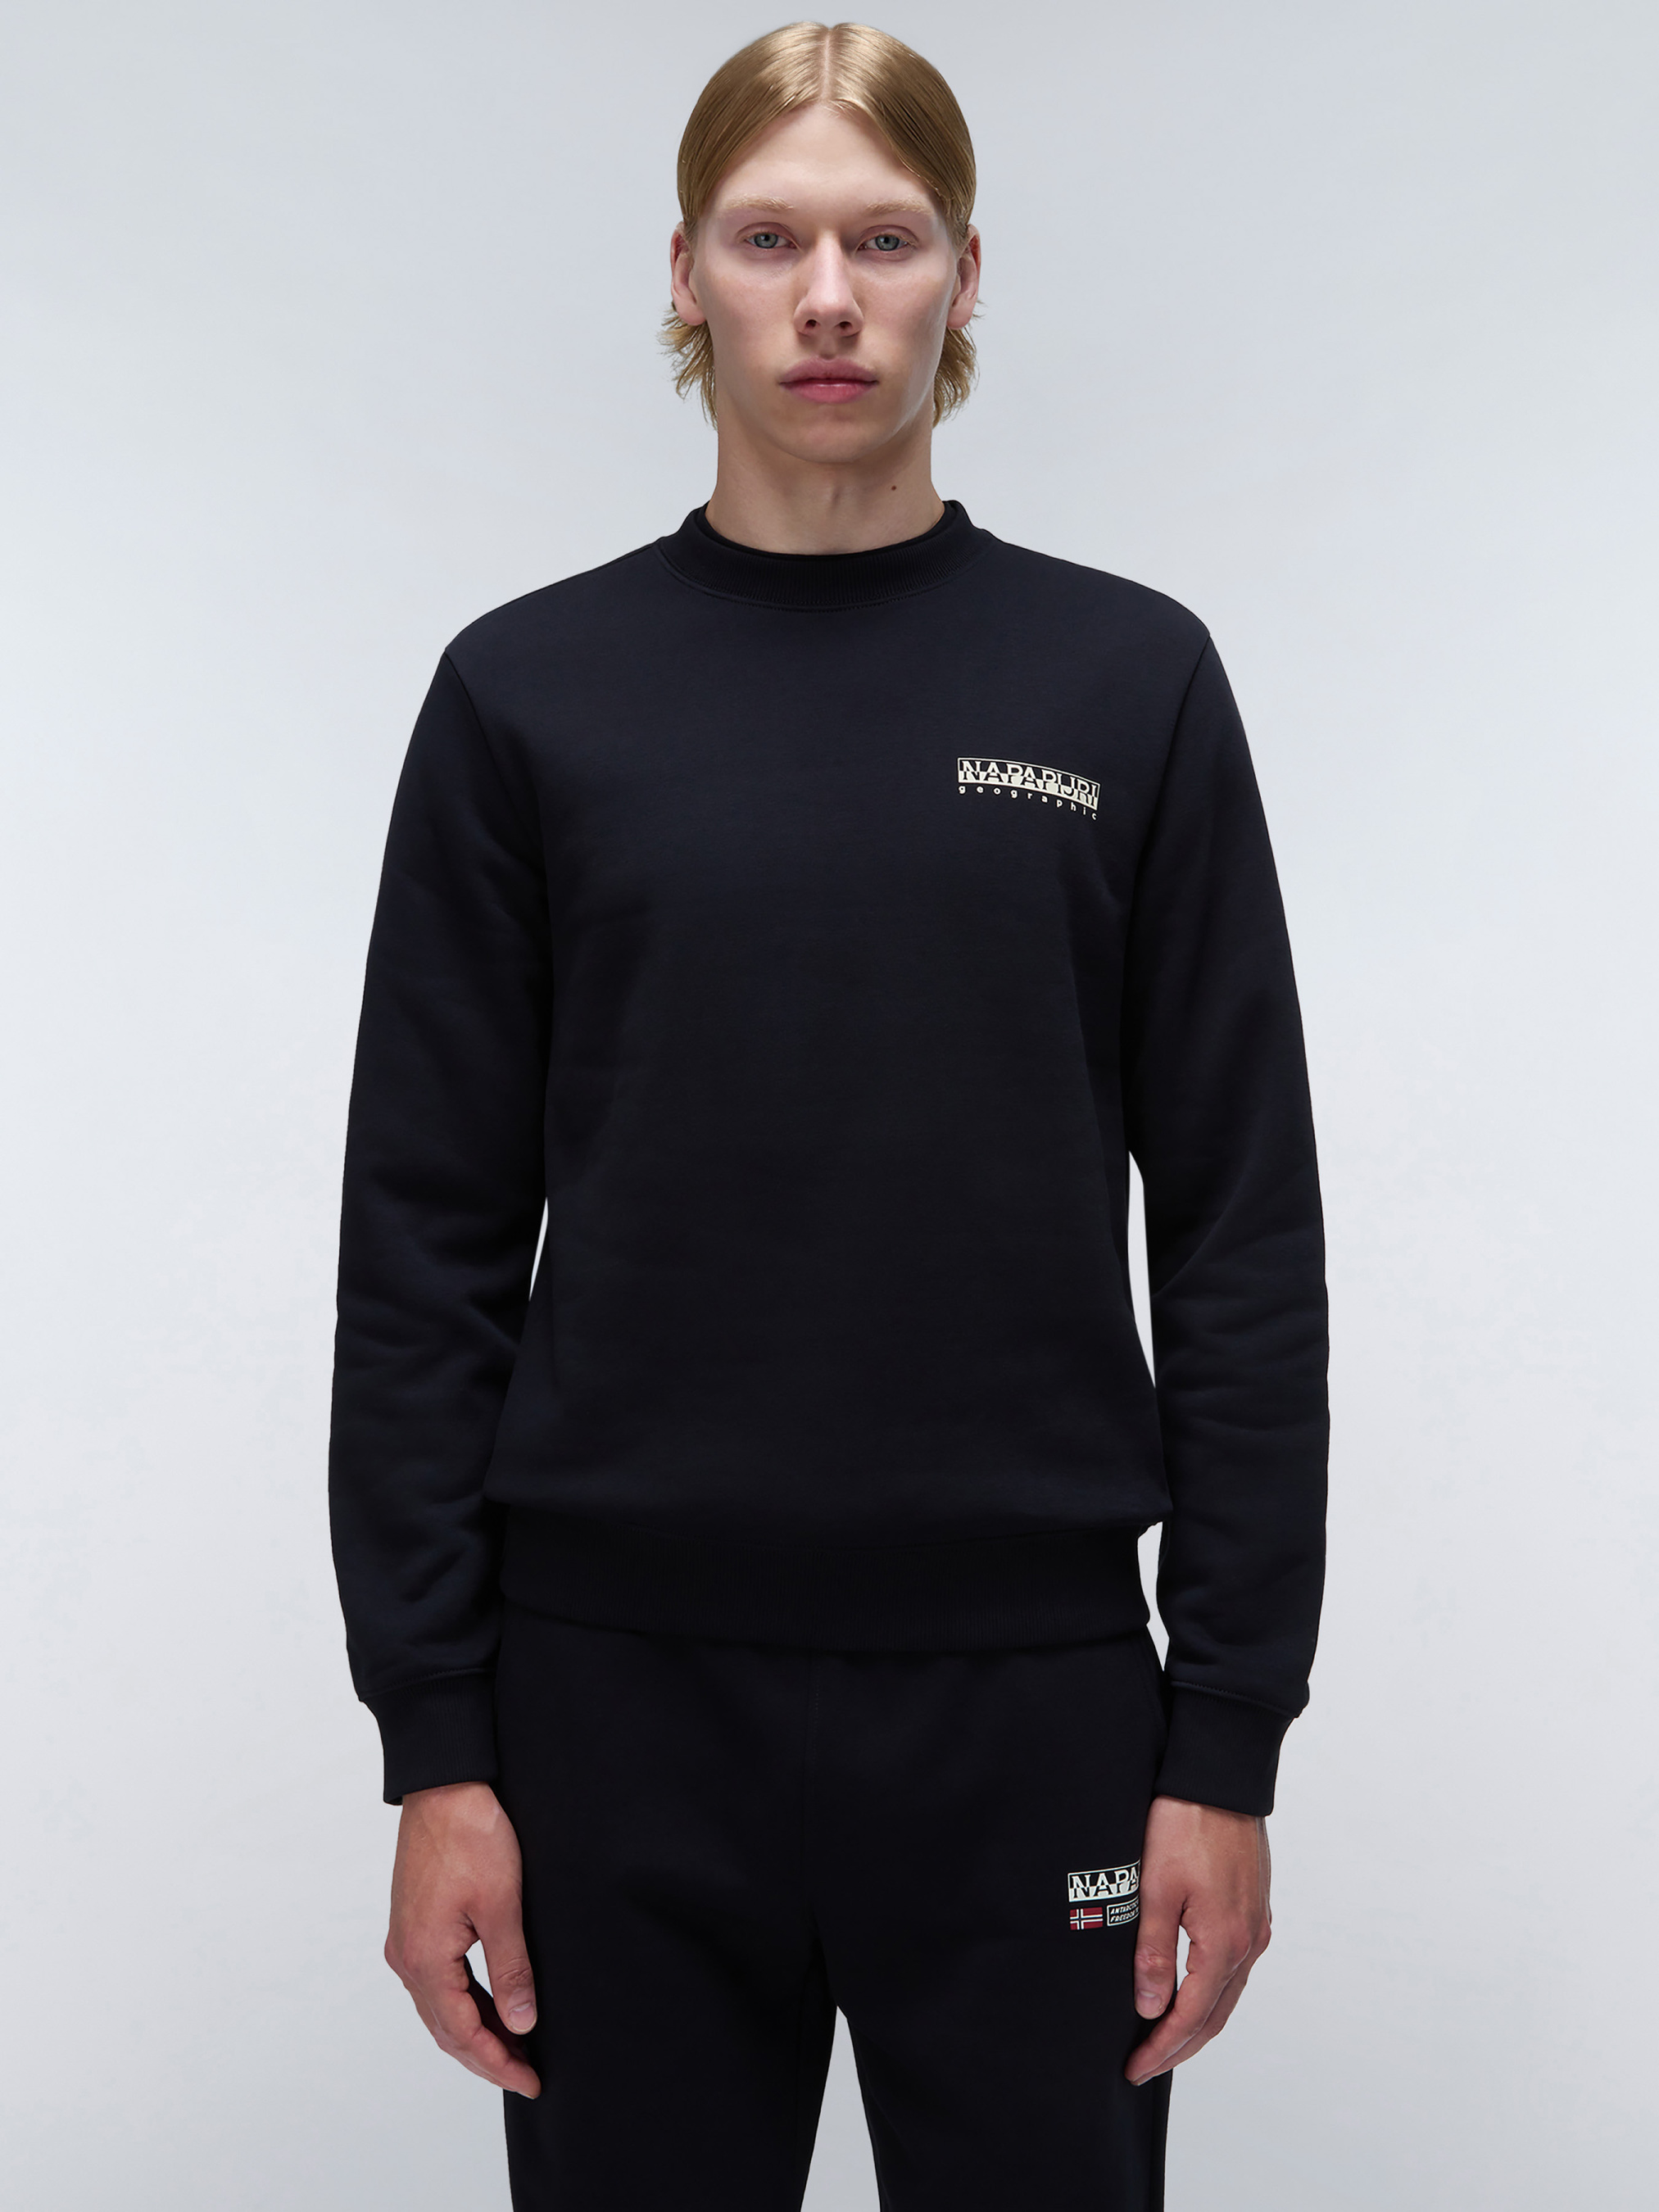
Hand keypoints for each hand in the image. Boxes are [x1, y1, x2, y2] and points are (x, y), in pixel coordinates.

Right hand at [384, 1780, 540, 2097]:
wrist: (443, 1785)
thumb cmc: (471, 1836)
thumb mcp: (502, 1905)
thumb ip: (511, 1969)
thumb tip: (521, 2023)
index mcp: (424, 1958)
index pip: (462, 2032)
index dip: (497, 2062)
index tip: (531, 2081)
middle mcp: (406, 1956)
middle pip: (446, 2028)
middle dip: (486, 2056)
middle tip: (527, 2075)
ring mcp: (407, 1940)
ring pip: (440, 2007)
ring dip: (475, 2031)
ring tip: (515, 2048)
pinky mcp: (415, 1924)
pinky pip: (438, 1982)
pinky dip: (465, 2002)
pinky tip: (491, 2005)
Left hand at [1125, 1793, 1270, 2086]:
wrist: (1220, 1776)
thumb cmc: (1184, 1823)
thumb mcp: (1156, 1888)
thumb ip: (1154, 1952)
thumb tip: (1150, 2008)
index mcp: (1224, 1942)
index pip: (1191, 2016)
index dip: (1162, 2047)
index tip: (1135, 2068)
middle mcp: (1248, 1940)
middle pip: (1216, 2015)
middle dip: (1180, 2046)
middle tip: (1145, 2067)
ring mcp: (1255, 1924)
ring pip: (1229, 1994)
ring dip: (1198, 2023)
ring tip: (1165, 2041)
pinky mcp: (1253, 1907)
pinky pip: (1235, 1968)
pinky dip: (1213, 1993)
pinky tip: (1193, 1993)